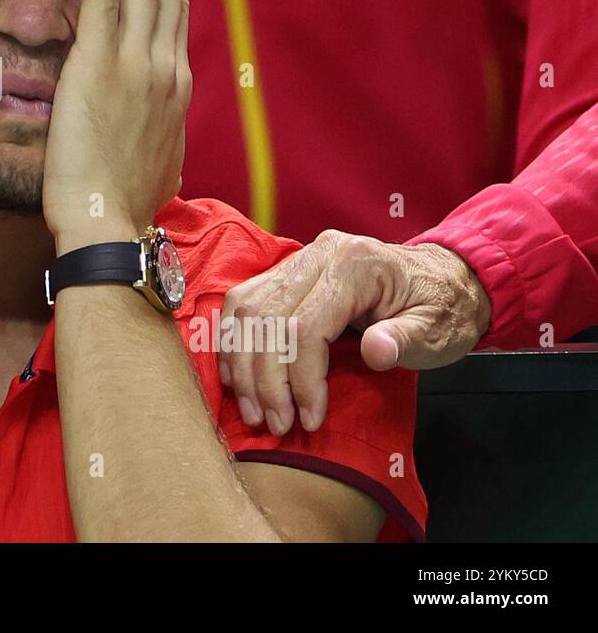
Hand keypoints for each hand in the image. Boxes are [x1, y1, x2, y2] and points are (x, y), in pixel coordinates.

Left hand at [43, 0, 189, 252]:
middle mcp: (164, 65)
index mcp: (176, 84)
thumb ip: (160, 128)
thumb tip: (162, 128)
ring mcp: (134, 65)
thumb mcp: (160, 158)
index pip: (177, 12)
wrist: (110, 223)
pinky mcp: (96, 70)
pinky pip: (101, 7)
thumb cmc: (126, 200)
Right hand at [219, 231, 492, 433]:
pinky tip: (238, 377)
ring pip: (246, 309)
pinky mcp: (285, 272)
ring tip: (253, 410)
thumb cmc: (441, 309)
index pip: (306, 325)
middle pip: (267, 317)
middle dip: (264, 378)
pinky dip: (234, 342)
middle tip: (274, 423)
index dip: (301, 378)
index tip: (308, 419)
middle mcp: (318, 254)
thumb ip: (405, 339)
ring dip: (242, 364)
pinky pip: (244, 303)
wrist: (442, 279)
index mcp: (355, 264)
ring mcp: (298, 260)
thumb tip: (376, 352)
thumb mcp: (437, 330)